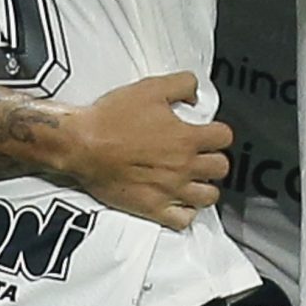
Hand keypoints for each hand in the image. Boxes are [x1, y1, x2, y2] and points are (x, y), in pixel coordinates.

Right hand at [60, 72, 232, 230]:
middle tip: (200, 155)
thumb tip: (195, 95)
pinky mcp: (152, 208)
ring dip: (204, 186)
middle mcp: (182, 166)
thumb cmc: (111, 118)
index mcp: (186, 137)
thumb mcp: (151, 88)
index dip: (218, 133)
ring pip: (208, 196)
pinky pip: (183, 219)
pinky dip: (185, 212)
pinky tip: (178, 201)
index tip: (209, 132)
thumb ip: (182, 85)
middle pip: (220, 168)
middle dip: (214, 159)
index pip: (224, 137)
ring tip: (193, 179)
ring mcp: (169, 189)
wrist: (81, 144)